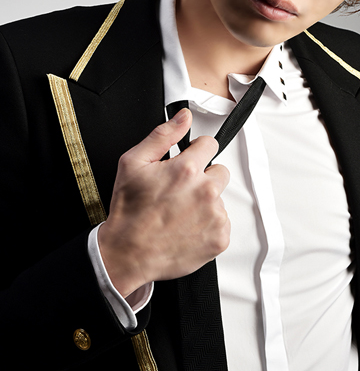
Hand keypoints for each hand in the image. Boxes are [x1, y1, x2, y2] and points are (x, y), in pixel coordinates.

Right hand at [98, 109, 230, 297]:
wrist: (128, 253)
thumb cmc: (129, 211)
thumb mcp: (133, 163)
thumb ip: (162, 135)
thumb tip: (183, 117)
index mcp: (187, 170)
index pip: (210, 145)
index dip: (196, 151)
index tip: (188, 162)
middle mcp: (205, 191)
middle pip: (220, 171)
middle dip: (203, 178)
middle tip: (180, 191)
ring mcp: (215, 216)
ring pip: (219, 198)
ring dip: (205, 202)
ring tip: (179, 213)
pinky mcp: (219, 237)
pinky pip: (221, 222)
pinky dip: (207, 225)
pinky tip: (186, 227)